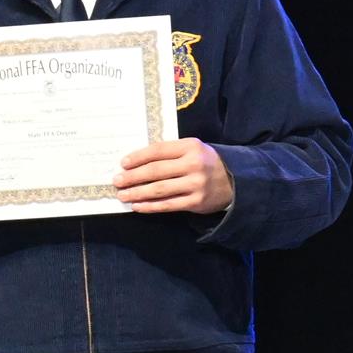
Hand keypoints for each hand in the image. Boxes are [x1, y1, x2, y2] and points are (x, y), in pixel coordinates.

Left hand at [115, 138, 233, 215]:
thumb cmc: (205, 162)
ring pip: (159, 189)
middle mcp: (193, 164)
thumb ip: (170, 153)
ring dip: (137, 193)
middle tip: (117, 181)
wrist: (235, 181)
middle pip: (156, 171)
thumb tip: (137, 162)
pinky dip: (150, 206)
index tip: (123, 164)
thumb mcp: (192, 149)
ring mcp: (195, 184)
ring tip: (122, 194)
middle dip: (133, 177)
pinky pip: (167, 205)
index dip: (138, 157)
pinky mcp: (196, 202)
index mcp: (191, 147)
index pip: (158, 151)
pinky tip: (137, 206)